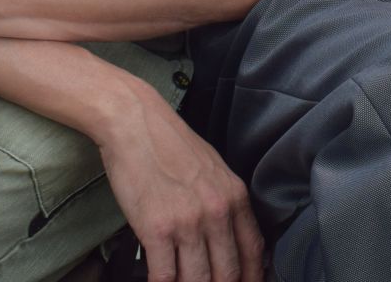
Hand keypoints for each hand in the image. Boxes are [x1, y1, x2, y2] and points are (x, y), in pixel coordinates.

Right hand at [96, 86, 263, 281]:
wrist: (136, 124)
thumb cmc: (170, 145)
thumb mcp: (214, 170)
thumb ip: (225, 203)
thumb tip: (230, 237)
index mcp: (235, 196)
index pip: (254, 251)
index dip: (251, 277)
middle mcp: (217, 212)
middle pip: (228, 272)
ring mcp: (187, 222)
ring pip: (198, 279)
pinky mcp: (156, 229)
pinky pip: (164, 275)